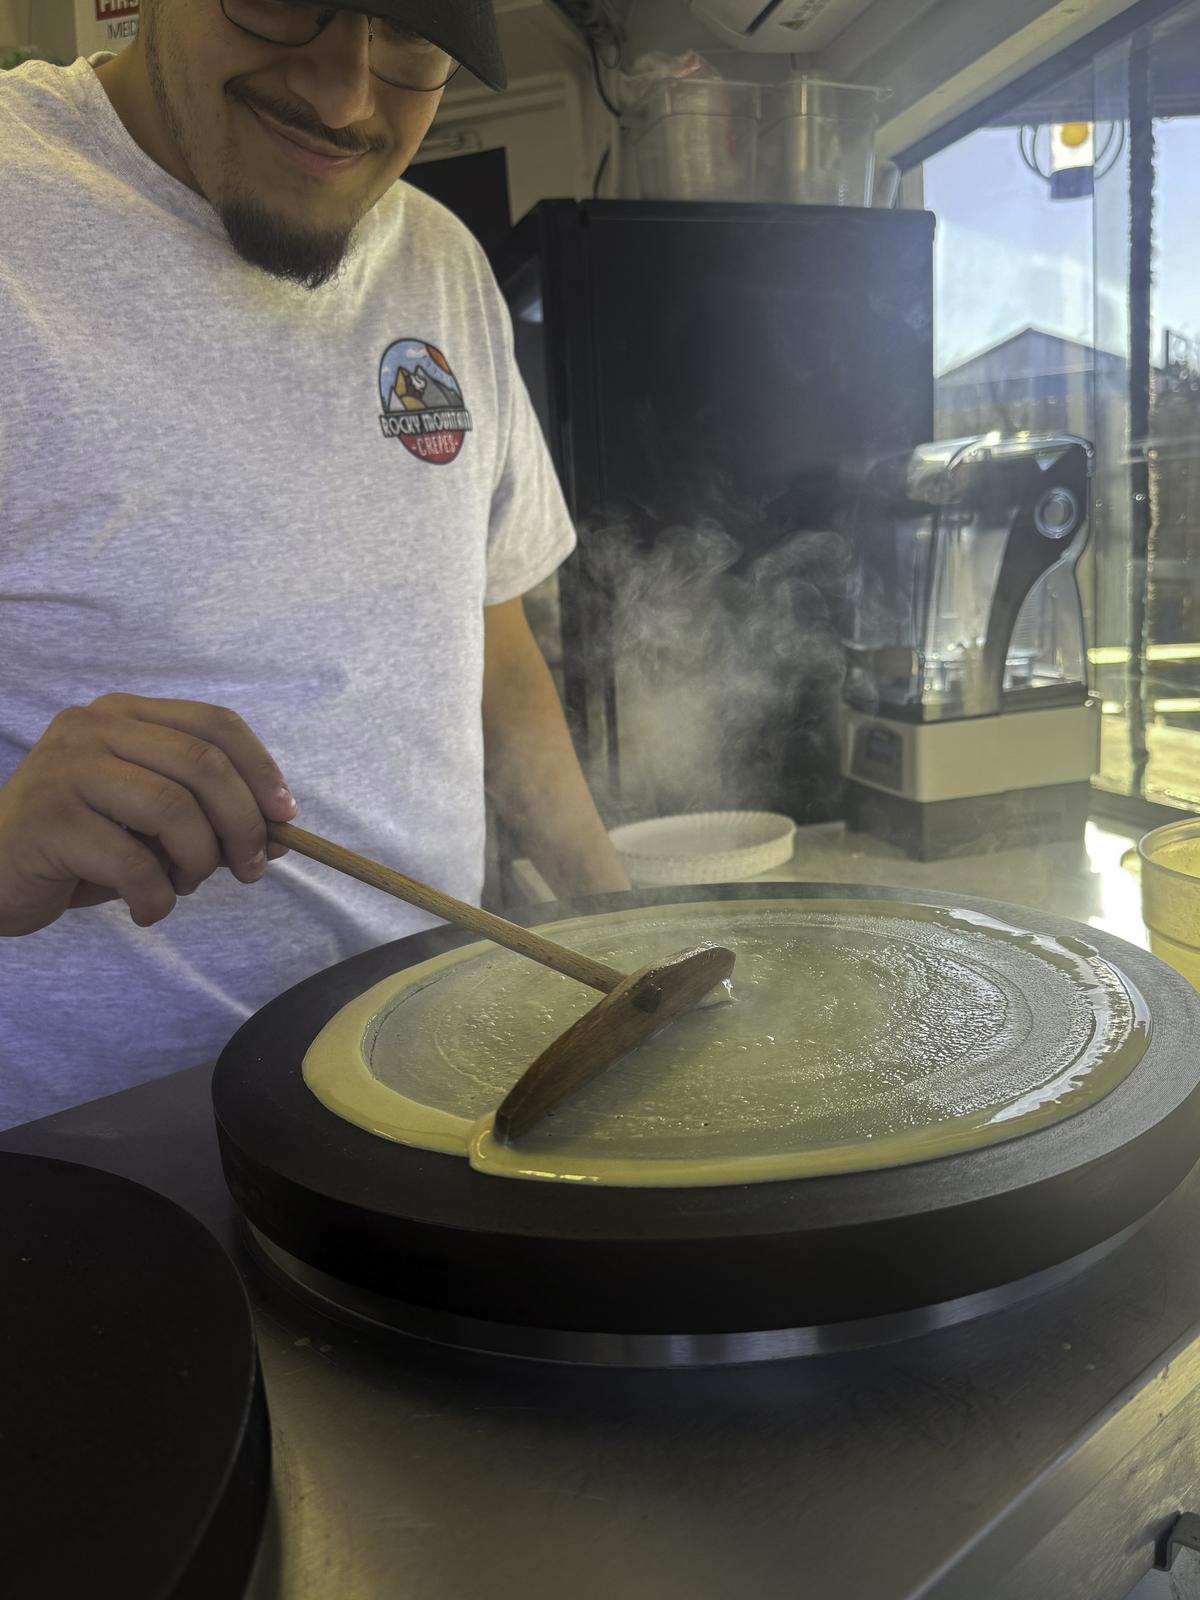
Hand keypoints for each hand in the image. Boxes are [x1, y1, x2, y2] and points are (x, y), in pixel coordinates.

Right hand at [0, 694, 297, 935]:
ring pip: (174, 811)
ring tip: (183, 886)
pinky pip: (135, 864)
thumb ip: (208, 814)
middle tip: (251, 869)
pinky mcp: (49, 818)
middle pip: (204, 765)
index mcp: (124, 714)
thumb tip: (282, 832)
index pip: (216, 724)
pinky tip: (147, 909)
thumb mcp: (151, 823)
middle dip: (243, 825)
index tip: (285, 818)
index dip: (262, 770)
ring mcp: (66, 767)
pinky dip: (158, 899)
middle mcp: (93, 726)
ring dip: (199, 863)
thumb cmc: (81, 848)